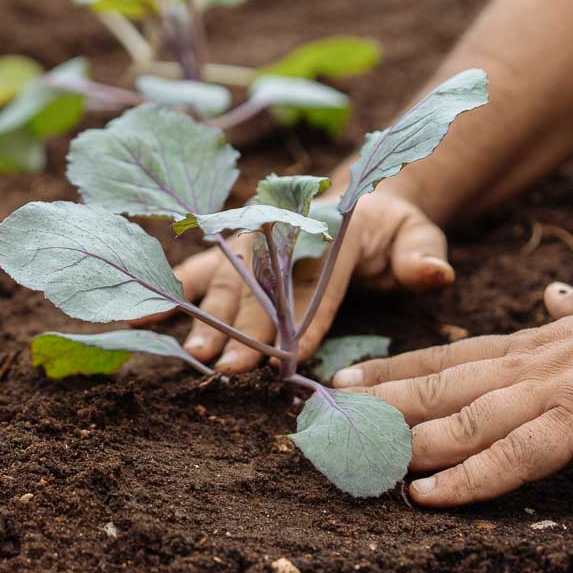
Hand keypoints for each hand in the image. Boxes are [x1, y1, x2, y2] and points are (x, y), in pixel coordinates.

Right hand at [140, 190, 453, 373]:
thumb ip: (422, 252)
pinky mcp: (226, 254)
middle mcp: (276, 229)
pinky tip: (138, 316)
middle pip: (259, 284)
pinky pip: (195, 273)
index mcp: (324, 225)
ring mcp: (245, 240)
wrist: (351, 205)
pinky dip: (168, 294)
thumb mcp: (415, 233)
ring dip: (207, 317)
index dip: (303, 318)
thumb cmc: (386, 230)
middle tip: (233, 368)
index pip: (313, 278)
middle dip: (246, 328)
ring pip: (223, 280)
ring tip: (195, 353)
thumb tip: (434, 273)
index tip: (292, 355)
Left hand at [333, 283, 572, 506]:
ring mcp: (549, 393)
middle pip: (436, 385)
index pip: (444, 355)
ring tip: (356, 458)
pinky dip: (466, 478)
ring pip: (459, 420)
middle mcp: (526, 364)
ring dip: (403, 442)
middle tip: (325, 418)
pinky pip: (512, 457)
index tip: (345, 379)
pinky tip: (426, 495)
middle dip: (377, 404)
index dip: (391, 369)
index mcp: (529, 344)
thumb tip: (553, 294)